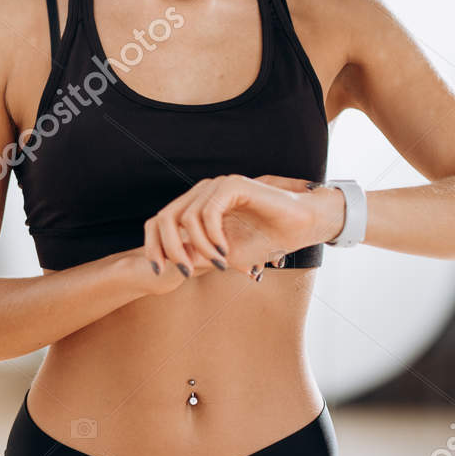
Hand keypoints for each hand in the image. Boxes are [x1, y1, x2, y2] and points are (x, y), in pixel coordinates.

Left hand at [141, 174, 329, 284]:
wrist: (301, 226)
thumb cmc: (266, 240)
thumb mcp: (224, 254)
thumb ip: (198, 256)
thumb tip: (174, 263)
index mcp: (197, 206)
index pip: (159, 221)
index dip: (153, 245)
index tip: (158, 270)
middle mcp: (202, 193)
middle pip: (164, 218)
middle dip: (169, 248)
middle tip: (185, 271)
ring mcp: (217, 186)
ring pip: (187, 218)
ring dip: (200, 247)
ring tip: (220, 262)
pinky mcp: (232, 184)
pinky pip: (208, 212)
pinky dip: (213, 236)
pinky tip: (226, 251)